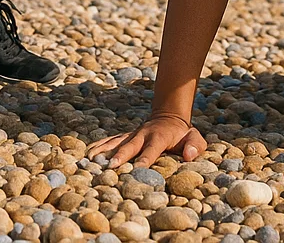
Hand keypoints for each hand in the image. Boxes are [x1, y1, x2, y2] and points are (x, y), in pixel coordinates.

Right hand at [88, 115, 206, 167]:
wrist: (168, 116)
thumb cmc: (182, 133)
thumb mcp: (194, 137)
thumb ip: (194, 146)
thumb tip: (189, 155)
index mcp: (159, 137)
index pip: (152, 149)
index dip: (145, 158)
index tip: (137, 168)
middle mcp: (143, 134)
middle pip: (130, 145)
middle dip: (120, 155)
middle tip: (110, 166)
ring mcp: (132, 134)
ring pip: (116, 141)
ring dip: (104, 150)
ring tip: (90, 159)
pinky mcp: (125, 136)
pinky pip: (110, 140)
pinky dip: (99, 145)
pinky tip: (88, 153)